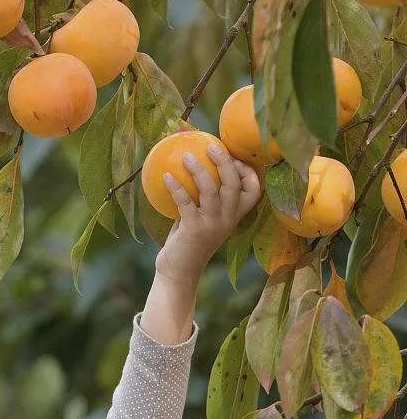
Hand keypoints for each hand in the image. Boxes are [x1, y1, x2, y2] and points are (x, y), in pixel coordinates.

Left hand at [155, 141, 261, 287]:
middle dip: (225, 161)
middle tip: (210, 146)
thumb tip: (189, 163)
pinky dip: (176, 187)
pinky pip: (186, 202)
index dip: (248, 171)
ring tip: (185, 156)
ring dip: (199, 170)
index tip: (233, 157)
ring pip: (212, 190)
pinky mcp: (194, 230)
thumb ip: (202, 199)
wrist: (179, 272)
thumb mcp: (201, 219)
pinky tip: (165, 176)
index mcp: (234, 216)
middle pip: (234, 184)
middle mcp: (227, 219)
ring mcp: (212, 225)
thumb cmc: (187, 242)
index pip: (254, 191)